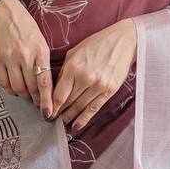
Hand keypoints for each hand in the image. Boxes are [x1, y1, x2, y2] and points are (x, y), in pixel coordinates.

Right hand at [0, 0, 53, 112]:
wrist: (5, 14)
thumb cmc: (27, 30)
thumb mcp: (42, 43)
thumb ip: (44, 63)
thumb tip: (46, 87)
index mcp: (40, 52)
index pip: (44, 81)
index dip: (47, 100)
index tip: (48, 112)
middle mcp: (25, 56)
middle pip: (30, 88)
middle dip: (35, 100)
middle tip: (38, 104)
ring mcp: (10, 58)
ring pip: (17, 87)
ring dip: (23, 96)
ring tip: (27, 96)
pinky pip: (4, 82)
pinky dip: (10, 90)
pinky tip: (14, 89)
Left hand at [50, 19, 136, 133]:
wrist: (123, 41)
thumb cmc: (97, 44)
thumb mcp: (75, 52)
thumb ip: (65, 70)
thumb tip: (56, 88)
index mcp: (73, 67)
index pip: (58, 94)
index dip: (51, 106)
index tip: (46, 112)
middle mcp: (85, 78)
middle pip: (68, 102)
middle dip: (59, 112)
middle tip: (52, 120)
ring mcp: (98, 85)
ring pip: (79, 107)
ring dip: (69, 117)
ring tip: (62, 123)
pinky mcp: (109, 90)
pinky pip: (94, 108)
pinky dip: (84, 119)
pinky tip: (76, 126)